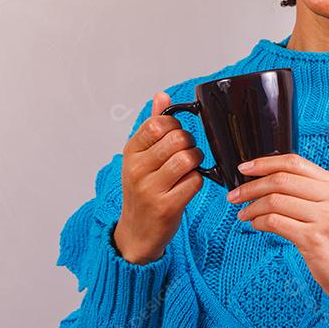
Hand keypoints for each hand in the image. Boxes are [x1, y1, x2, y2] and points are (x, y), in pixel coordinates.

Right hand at [113, 91, 204, 264]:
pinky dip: (198, 181)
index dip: (174, 125)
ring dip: (197, 161)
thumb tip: (162, 95)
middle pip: (176, 139)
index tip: (175, 135)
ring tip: (190, 167)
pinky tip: (189, 185)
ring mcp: (150, 189)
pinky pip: (195, 181)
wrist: (137, 233)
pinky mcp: (166, 206)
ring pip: (187, 158)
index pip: (157, 123)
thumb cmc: (143, 191)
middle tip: (187, 152)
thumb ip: (152, 125)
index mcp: (131, 152)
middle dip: (190, 143)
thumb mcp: (140, 157)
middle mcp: (136, 169)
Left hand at [227, 154, 328, 301]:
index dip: (264, 163)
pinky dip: (259, 222)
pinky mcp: (313, 238)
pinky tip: (256, 226)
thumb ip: (307, 192)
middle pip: (281, 180)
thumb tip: (267, 181)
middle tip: (235, 196)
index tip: (244, 169)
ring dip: (252, 207)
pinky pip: (275, 222)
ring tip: (244, 214)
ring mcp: (324, 217)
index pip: (294, 162)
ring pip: (274, 201)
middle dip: (251, 187)